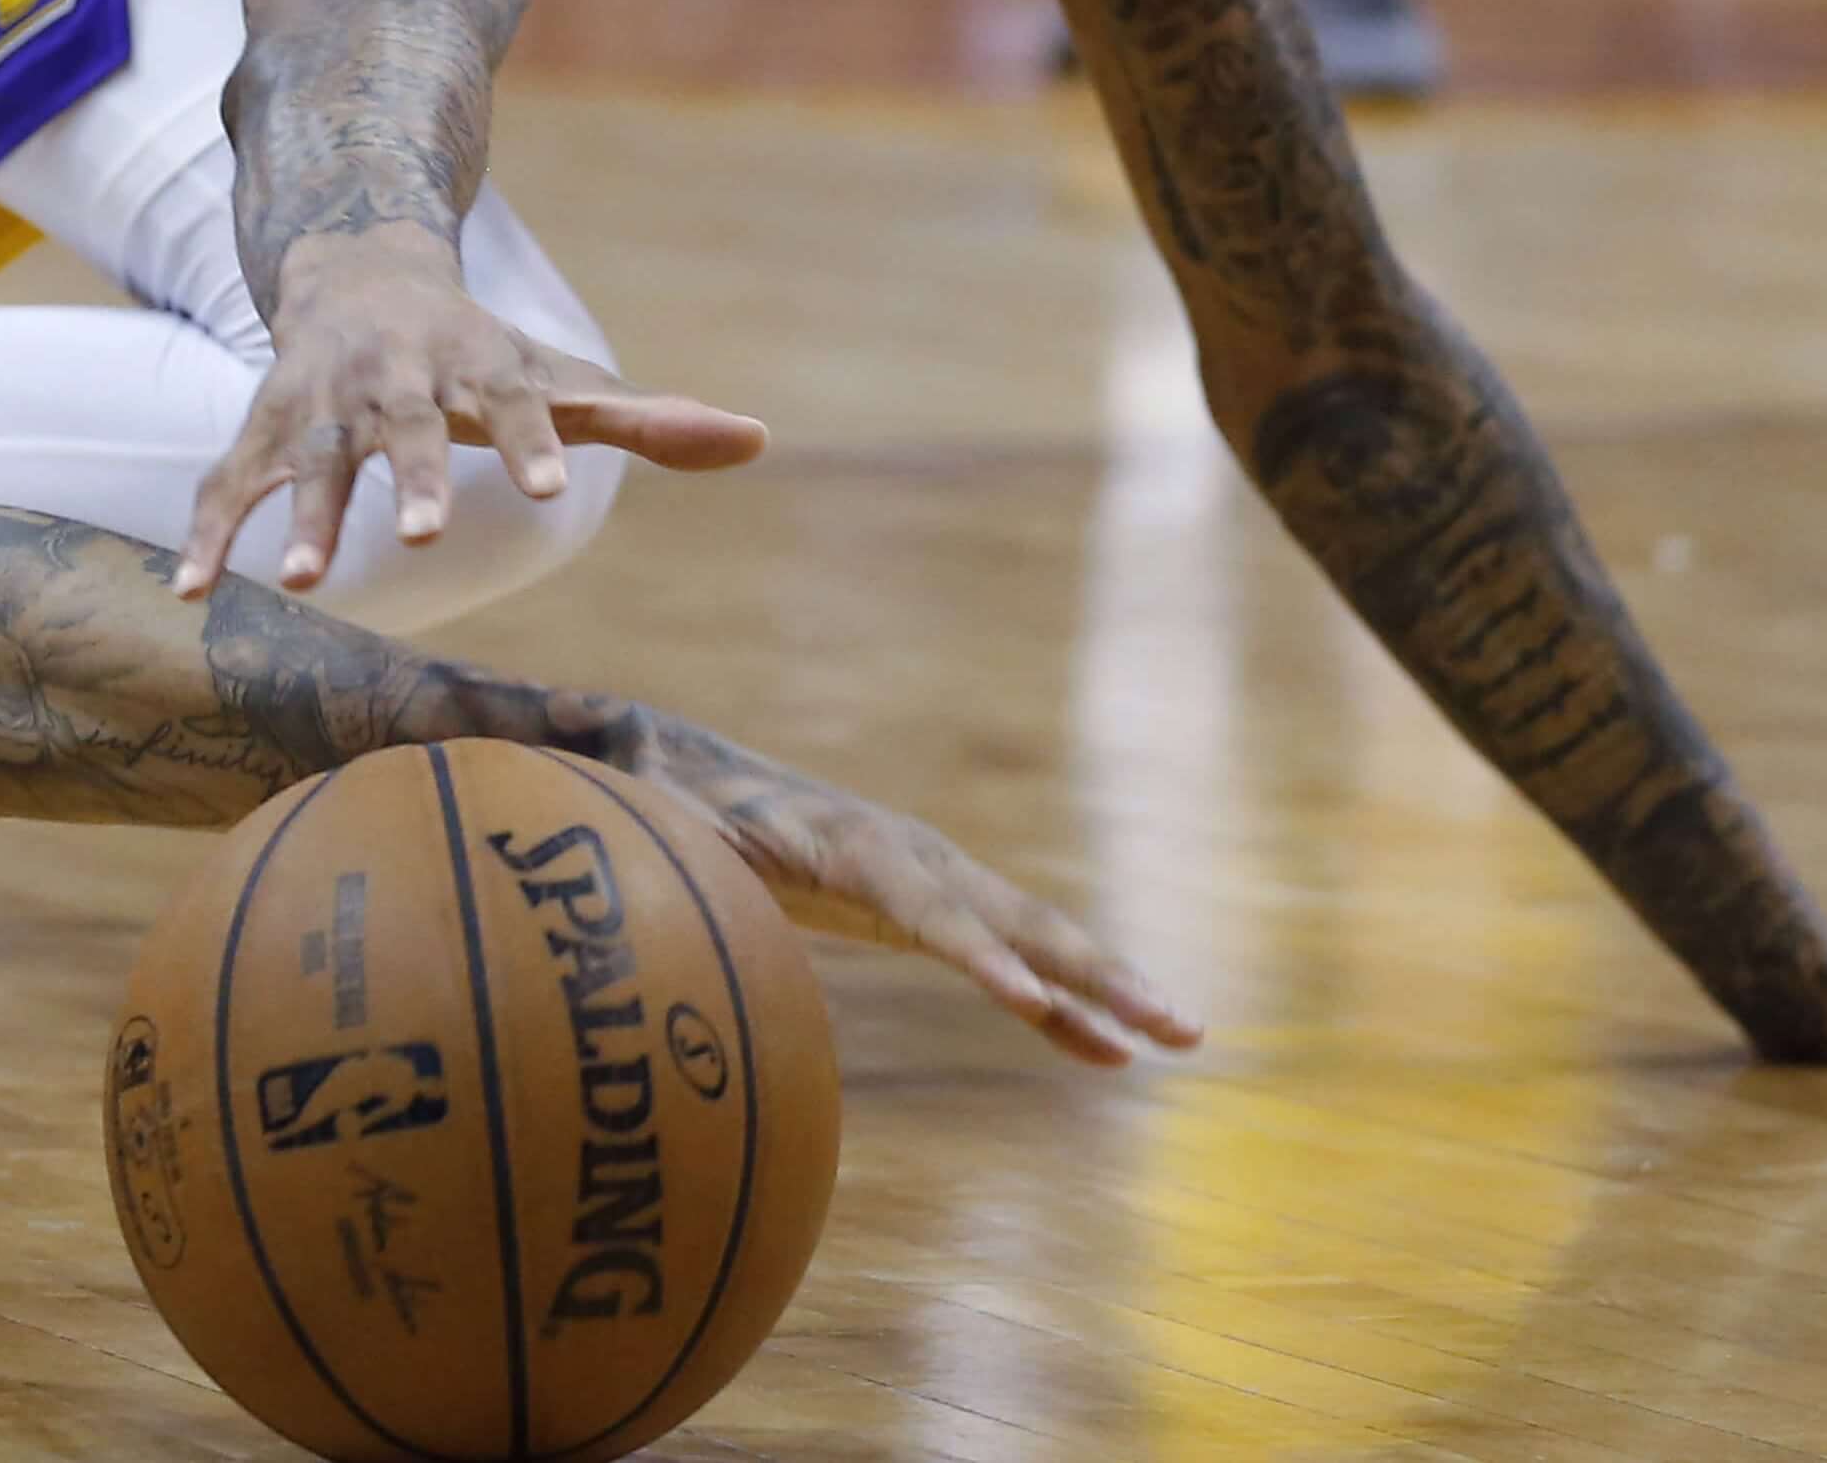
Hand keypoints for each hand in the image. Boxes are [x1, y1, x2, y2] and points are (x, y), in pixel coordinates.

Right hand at [179, 240, 766, 595]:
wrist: (359, 274)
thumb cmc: (478, 352)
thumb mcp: (560, 379)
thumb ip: (648, 420)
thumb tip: (757, 440)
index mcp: (479, 367)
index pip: (516, 401)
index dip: (532, 439)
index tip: (552, 484)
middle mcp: (397, 381)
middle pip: (410, 429)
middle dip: (417, 477)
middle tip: (429, 533)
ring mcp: (324, 403)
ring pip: (317, 459)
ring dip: (309, 517)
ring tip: (305, 582)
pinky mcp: (264, 428)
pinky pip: (230, 483)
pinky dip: (210, 533)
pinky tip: (195, 591)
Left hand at [689, 774, 1200, 1067]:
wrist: (699, 771)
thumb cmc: (681, 803)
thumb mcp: (670, 821)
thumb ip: (668, 825)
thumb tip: (642, 807)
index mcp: (859, 846)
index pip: (931, 907)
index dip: (977, 952)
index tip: (1026, 1000)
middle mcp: (919, 860)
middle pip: (1020, 922)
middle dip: (1096, 972)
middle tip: (1172, 1021)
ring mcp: (939, 884)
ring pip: (1039, 940)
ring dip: (1110, 990)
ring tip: (1184, 1037)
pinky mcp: (937, 914)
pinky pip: (1014, 965)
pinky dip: (1061, 1010)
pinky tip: (1112, 1056)